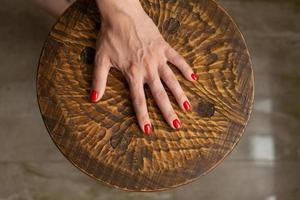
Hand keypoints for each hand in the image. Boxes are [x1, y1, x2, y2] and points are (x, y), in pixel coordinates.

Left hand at [91, 0, 197, 134]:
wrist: (120, 14)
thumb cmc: (109, 36)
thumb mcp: (101, 59)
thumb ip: (99, 80)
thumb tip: (94, 99)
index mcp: (132, 74)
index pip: (138, 100)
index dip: (143, 116)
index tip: (148, 130)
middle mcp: (147, 69)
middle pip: (159, 94)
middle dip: (167, 111)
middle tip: (176, 126)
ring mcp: (157, 58)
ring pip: (171, 80)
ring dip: (179, 94)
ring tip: (187, 108)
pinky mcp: (163, 47)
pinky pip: (177, 59)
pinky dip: (185, 68)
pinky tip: (194, 77)